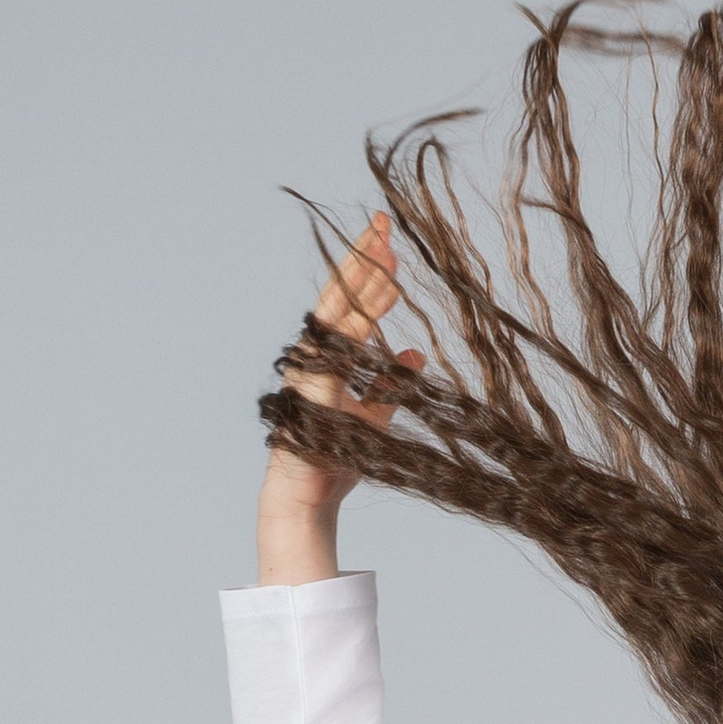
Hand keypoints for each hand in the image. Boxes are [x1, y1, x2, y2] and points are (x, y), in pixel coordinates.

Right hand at [256, 211, 423, 582]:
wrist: (308, 499)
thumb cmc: (335, 457)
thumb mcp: (374, 417)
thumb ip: (390, 386)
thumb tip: (414, 354)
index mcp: (328, 356)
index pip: (348, 302)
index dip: (367, 268)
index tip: (389, 237)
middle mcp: (315, 356)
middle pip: (338, 298)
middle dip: (361, 259)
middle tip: (384, 224)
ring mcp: (310, 373)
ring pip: (337, 321)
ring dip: (363, 290)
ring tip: (388, 260)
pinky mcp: (311, 397)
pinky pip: (336, 360)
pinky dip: (355, 338)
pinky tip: (376, 318)